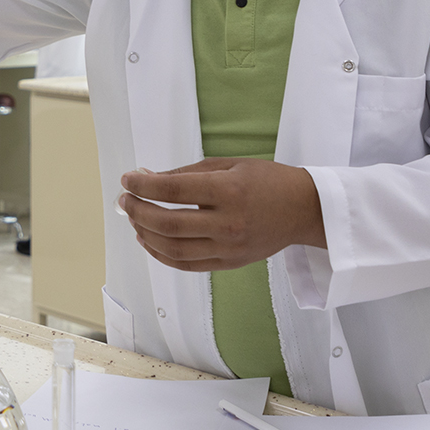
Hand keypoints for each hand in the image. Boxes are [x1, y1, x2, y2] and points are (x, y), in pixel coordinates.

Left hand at [118, 158, 326, 272]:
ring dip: (145, 234)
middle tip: (125, 200)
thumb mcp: (228, 165)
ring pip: (173, 249)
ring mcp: (229, 247)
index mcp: (229, 191)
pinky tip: (149, 240)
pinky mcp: (230, 263)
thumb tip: (146, 177)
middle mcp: (228, 222)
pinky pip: (187, 265)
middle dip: (138, 211)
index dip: (143, 185)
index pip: (173, 190)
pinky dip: (161, 254)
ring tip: (135, 219)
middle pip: (168, 224)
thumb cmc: (267, 181)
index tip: (128, 179)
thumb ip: (186, 173)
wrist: (304, 209)